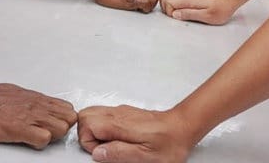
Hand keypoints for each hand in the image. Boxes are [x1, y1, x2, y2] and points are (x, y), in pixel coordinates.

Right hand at [0, 83, 76, 148]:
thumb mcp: (13, 93)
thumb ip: (27, 100)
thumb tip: (31, 103)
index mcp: (35, 98)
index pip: (66, 108)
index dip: (63, 119)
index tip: (53, 125)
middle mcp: (36, 106)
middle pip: (69, 119)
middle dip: (62, 129)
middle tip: (47, 133)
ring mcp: (29, 117)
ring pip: (62, 129)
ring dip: (53, 137)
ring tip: (37, 138)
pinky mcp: (19, 130)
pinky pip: (44, 139)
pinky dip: (39, 144)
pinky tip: (28, 142)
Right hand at [78, 106, 194, 162]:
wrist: (183, 127)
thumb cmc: (169, 142)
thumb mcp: (145, 157)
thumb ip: (119, 153)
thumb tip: (98, 153)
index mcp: (120, 124)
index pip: (87, 123)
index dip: (89, 142)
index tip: (103, 151)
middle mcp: (118, 114)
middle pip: (85, 115)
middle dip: (86, 133)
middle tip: (102, 147)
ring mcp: (121, 111)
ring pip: (93, 112)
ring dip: (93, 130)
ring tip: (109, 144)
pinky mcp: (125, 113)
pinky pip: (104, 115)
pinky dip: (102, 127)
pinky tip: (116, 138)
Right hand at [159, 0, 236, 24]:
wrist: (227, 2)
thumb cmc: (219, 10)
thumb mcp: (206, 16)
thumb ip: (189, 14)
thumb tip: (175, 14)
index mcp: (188, 1)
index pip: (168, 1)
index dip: (168, 10)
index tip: (175, 17)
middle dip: (164, 8)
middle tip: (173, 16)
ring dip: (167, 7)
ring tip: (174, 15)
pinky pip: (174, 0)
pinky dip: (171, 6)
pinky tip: (175, 12)